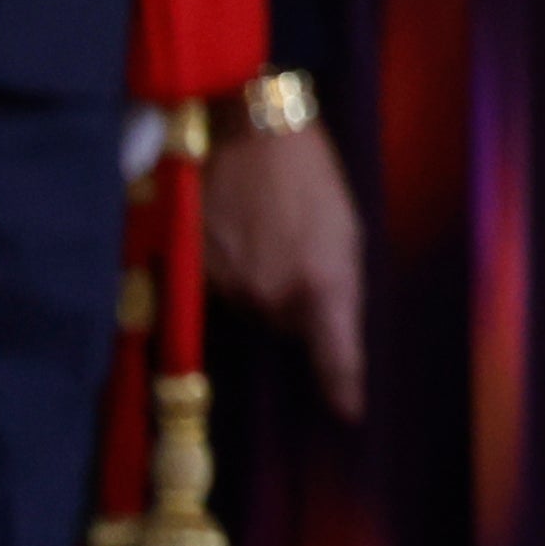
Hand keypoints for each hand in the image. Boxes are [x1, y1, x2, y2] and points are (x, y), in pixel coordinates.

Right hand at [206, 126, 367, 421]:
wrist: (250, 132)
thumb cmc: (311, 175)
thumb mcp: (346, 229)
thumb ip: (340, 284)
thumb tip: (330, 326)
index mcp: (324, 281)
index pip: (336, 353)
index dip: (343, 385)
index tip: (350, 412)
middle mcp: (273, 294)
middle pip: (287, 326)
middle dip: (296, 304)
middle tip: (299, 253)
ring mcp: (230, 286)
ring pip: (252, 306)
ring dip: (262, 282)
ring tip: (269, 233)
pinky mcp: (194, 273)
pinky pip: (219, 289)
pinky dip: (231, 270)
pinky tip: (240, 232)